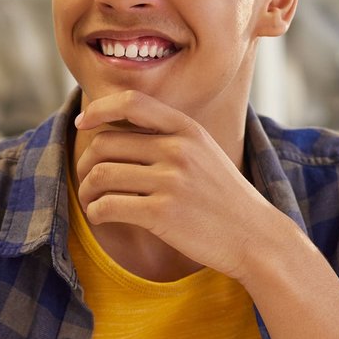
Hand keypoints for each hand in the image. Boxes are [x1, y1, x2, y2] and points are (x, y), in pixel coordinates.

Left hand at [73, 90, 283, 282]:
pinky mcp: (162, 213)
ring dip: (86, 191)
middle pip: (105, 144)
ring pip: (100, 175)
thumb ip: (168, 136)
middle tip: (87, 180)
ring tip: (92, 201)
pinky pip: (108, 206)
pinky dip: (96, 213)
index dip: (99, 108)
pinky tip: (101, 217)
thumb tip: (116, 127)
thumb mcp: (203, 152)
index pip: (132, 102)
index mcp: (187, 129)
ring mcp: (171, 181)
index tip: (82, 122)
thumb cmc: (221, 197)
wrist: (255, 237)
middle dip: (86, 163)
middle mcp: (178, 150)